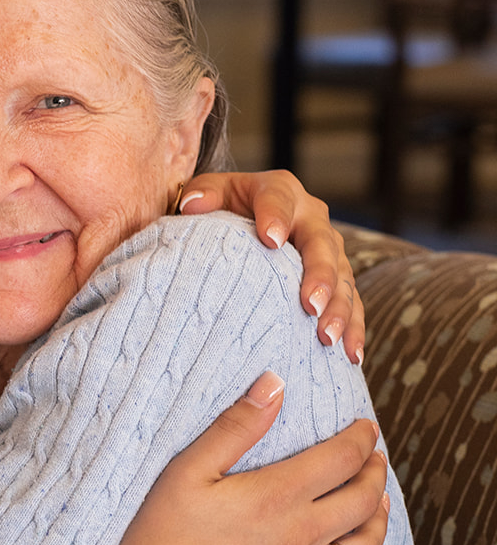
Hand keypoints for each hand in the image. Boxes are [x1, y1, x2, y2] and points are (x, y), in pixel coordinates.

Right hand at [106, 373, 390, 544]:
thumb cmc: (160, 538)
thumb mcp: (187, 471)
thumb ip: (235, 427)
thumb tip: (274, 385)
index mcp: (276, 496)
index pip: (339, 459)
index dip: (360, 438)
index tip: (366, 427)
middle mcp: (301, 537)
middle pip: (362, 500)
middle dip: (375, 473)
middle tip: (375, 458)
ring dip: (380, 520)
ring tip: (378, 503)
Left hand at [184, 170, 364, 362]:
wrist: (247, 219)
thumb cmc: (224, 207)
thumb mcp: (212, 194)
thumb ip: (203, 195)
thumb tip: (192, 204)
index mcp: (279, 191)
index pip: (278, 199)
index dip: (275, 217)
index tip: (271, 239)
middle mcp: (311, 216)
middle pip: (320, 243)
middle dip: (319, 274)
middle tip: (310, 304)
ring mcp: (329, 248)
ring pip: (342, 277)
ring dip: (339, 308)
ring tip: (328, 337)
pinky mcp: (337, 277)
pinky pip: (351, 302)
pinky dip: (353, 328)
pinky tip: (350, 354)